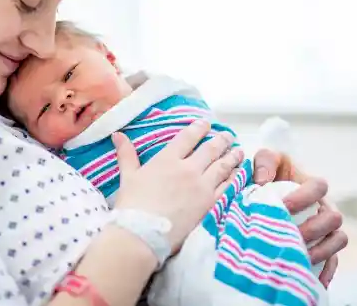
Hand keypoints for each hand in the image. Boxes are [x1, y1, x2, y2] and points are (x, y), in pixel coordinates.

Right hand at [112, 121, 243, 251]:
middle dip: (221, 140)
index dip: (199, 128)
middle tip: (228, 136)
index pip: (188, 137)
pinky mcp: (209, 203)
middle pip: (210, 149)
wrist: (143, 233)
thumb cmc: (132, 205)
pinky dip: (235, 178)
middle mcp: (188, 169)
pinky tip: (239, 174)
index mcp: (167, 159)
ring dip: (232, 157)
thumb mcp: (127, 176)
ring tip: (238, 151)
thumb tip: (118, 135)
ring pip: (222, 166)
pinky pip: (227, 187)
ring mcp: (201, 186)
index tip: (206, 124)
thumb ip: (126, 154)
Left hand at [253, 149, 347, 287]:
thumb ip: (264, 163)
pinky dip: (325, 270)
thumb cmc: (267, 176)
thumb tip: (262, 182)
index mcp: (311, 185)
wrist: (263, 197)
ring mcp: (326, 229)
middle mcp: (324, 207)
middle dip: (314, 228)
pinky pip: (333, 261)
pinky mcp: (323, 249)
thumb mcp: (264, 162)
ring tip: (299, 257)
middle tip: (292, 235)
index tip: (285, 206)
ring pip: (338, 240)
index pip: (320, 186)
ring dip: (321, 250)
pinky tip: (309, 278)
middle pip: (334, 218)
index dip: (305, 197)